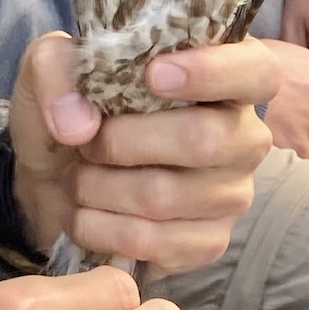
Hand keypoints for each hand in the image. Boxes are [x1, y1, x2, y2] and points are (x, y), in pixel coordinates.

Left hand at [9, 34, 278, 274]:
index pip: (257, 71)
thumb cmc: (74, 110)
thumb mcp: (51, 67)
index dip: (214, 71)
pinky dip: (100, 228)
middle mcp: (244, 135)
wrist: (52, 182)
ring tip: (81, 178)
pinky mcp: (210, 242)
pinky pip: (154, 241)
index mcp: (225, 75)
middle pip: (203, 139)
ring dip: (99, 188)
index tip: (154, 74)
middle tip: (87, 142)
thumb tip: (79, 123)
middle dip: (122, 142)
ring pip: (166, 196)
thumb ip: (57, 70)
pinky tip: (87, 214)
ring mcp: (233, 194)